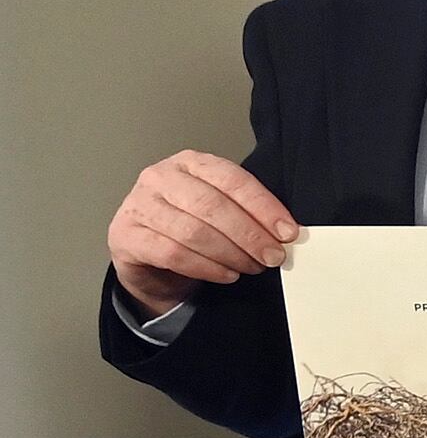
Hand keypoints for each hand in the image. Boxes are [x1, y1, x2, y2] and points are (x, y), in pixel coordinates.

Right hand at [108, 151, 298, 314]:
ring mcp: (139, 205)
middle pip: (212, 205)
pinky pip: (173, 253)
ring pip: (193, 231)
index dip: (264, 207)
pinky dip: (207, 267)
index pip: (232, 179)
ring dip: (231, 254)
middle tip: (273, 256)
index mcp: (191, 163)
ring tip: (252, 267)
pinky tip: (227, 274)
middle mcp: (161, 177)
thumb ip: (247, 213)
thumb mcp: (220, 211)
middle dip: (250, 235)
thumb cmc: (189, 227)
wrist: (147, 255)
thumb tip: (286, 232)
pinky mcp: (127, 235)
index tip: (288, 232)